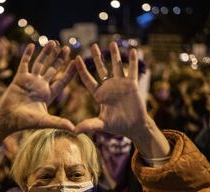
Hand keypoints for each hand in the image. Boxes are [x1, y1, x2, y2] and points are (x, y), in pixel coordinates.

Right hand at [0, 41, 75, 156]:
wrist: (7, 119)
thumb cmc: (25, 122)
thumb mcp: (44, 121)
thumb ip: (59, 123)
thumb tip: (74, 129)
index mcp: (48, 94)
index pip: (62, 81)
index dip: (69, 72)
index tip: (77, 62)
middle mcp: (40, 86)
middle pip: (53, 69)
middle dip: (60, 59)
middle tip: (67, 48)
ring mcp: (30, 81)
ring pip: (40, 63)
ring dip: (46, 53)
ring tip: (53, 42)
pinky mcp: (19, 78)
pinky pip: (24, 63)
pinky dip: (28, 55)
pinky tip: (33, 45)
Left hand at [75, 42, 169, 158]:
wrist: (134, 127)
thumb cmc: (117, 126)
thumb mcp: (101, 124)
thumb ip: (89, 125)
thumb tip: (74, 131)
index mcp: (99, 94)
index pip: (88, 80)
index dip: (82, 70)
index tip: (75, 59)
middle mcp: (109, 87)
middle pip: (101, 69)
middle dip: (97, 57)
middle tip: (92, 45)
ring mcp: (121, 84)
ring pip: (117, 66)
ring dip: (115, 55)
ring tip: (112, 43)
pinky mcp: (132, 85)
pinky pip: (132, 71)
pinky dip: (132, 61)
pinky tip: (133, 51)